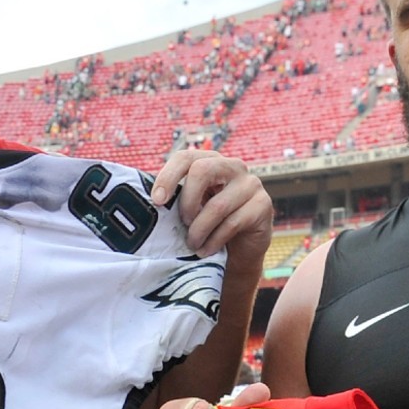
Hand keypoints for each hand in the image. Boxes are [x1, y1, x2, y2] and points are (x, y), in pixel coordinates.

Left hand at [149, 150, 272, 268]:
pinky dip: (214, 241)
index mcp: (211, 161)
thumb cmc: (208, 226)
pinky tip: (205, 250)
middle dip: (187, 201)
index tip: (157, 201)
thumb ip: (175, 198)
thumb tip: (145, 200)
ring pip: (217, 205)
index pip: (186, 157)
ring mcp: (251, 184)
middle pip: (202, 170)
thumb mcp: (191, 207)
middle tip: (182, 224)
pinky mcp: (263, 206)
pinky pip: (232, 223)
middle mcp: (233, 166)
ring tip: (192, 244)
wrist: (239, 250)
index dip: (169, 176)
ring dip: (199, 230)